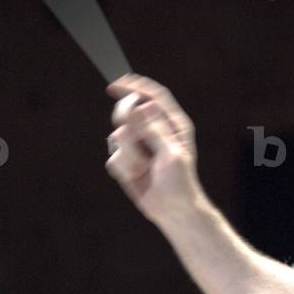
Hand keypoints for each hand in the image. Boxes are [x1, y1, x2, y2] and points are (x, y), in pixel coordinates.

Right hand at [105, 73, 203, 227]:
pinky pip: (113, 156)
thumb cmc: (180, 182)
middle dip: (126, 123)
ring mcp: (140, 145)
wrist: (172, 210)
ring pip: (118, 135)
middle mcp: (155, 131)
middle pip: (129, 110)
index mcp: (173, 124)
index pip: (153, 96)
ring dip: (129, 155)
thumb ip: (154, 130)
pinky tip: (137, 176)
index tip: (116, 84)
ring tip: (144, 168)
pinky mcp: (128, 160)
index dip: (135, 87)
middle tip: (134, 138)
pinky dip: (123, 167)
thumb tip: (140, 106)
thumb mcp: (171, 154)